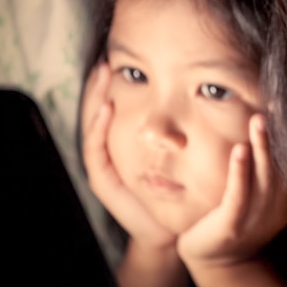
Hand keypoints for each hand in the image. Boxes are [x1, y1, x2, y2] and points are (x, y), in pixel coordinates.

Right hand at [81, 63, 175, 249]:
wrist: (165, 228)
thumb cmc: (172, 190)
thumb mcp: (176, 155)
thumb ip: (176, 130)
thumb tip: (193, 93)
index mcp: (123, 142)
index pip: (112, 106)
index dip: (112, 84)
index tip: (118, 58)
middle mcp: (109, 150)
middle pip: (97, 110)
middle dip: (99, 85)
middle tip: (105, 61)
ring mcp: (104, 164)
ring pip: (93, 125)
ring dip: (95, 99)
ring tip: (102, 75)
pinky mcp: (104, 179)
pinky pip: (95, 150)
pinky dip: (99, 128)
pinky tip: (107, 108)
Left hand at [177, 114, 286, 276]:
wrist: (214, 258)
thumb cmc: (235, 217)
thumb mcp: (258, 195)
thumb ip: (268, 171)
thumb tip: (269, 128)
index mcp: (285, 201)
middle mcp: (276, 210)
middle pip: (281, 167)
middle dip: (278, 137)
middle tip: (276, 106)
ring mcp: (255, 218)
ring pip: (262, 178)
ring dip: (261, 147)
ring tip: (259, 120)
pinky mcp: (232, 224)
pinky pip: (238, 195)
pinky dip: (240, 171)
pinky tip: (240, 149)